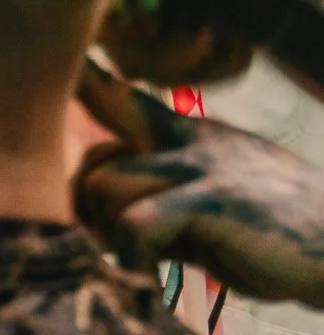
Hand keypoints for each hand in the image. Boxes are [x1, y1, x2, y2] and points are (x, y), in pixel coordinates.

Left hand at [73, 53, 323, 304]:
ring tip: (150, 259)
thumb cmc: (274, 232)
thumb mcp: (214, 201)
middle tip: (118, 246)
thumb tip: (108, 222)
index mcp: (189, 138)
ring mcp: (201, 167)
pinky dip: (134, 255)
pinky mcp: (213, 200)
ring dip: (111, 236)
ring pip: (105, 186)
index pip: (122, 100)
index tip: (59, 64)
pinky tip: (161, 271)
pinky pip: (135, 222)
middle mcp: (189, 142)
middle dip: (87, 212)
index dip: (84, 83)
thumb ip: (164, 197)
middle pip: (93, 158)